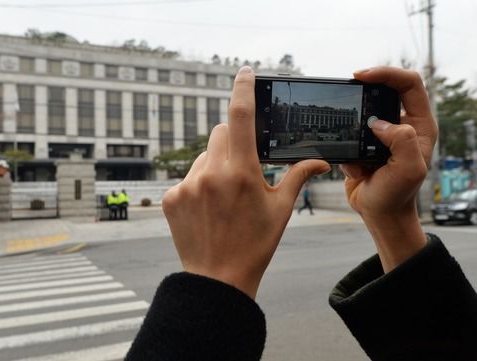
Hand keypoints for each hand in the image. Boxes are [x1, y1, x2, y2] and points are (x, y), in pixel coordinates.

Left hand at [162, 66, 329, 298]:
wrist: (218, 277)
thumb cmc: (255, 244)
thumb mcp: (280, 209)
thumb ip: (298, 177)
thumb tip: (321, 160)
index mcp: (242, 173)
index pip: (240, 116)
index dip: (242, 88)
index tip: (244, 72)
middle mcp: (211, 174)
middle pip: (220, 133)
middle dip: (233, 142)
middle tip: (242, 170)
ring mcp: (187, 185)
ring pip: (203, 156)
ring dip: (215, 165)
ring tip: (223, 198)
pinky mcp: (170, 197)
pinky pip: (187, 177)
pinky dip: (198, 184)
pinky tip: (206, 208)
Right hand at [341, 67, 437, 271]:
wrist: (379, 214)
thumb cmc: (398, 195)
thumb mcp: (409, 170)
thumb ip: (402, 141)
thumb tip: (380, 123)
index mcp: (419, 125)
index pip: (409, 84)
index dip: (387, 73)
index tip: (361, 76)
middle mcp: (402, 125)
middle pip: (384, 89)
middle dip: (365, 90)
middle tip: (348, 89)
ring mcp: (381, 134)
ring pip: (362, 110)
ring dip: (352, 122)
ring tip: (353, 143)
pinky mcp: (362, 144)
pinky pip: (348, 132)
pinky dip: (345, 144)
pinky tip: (354, 166)